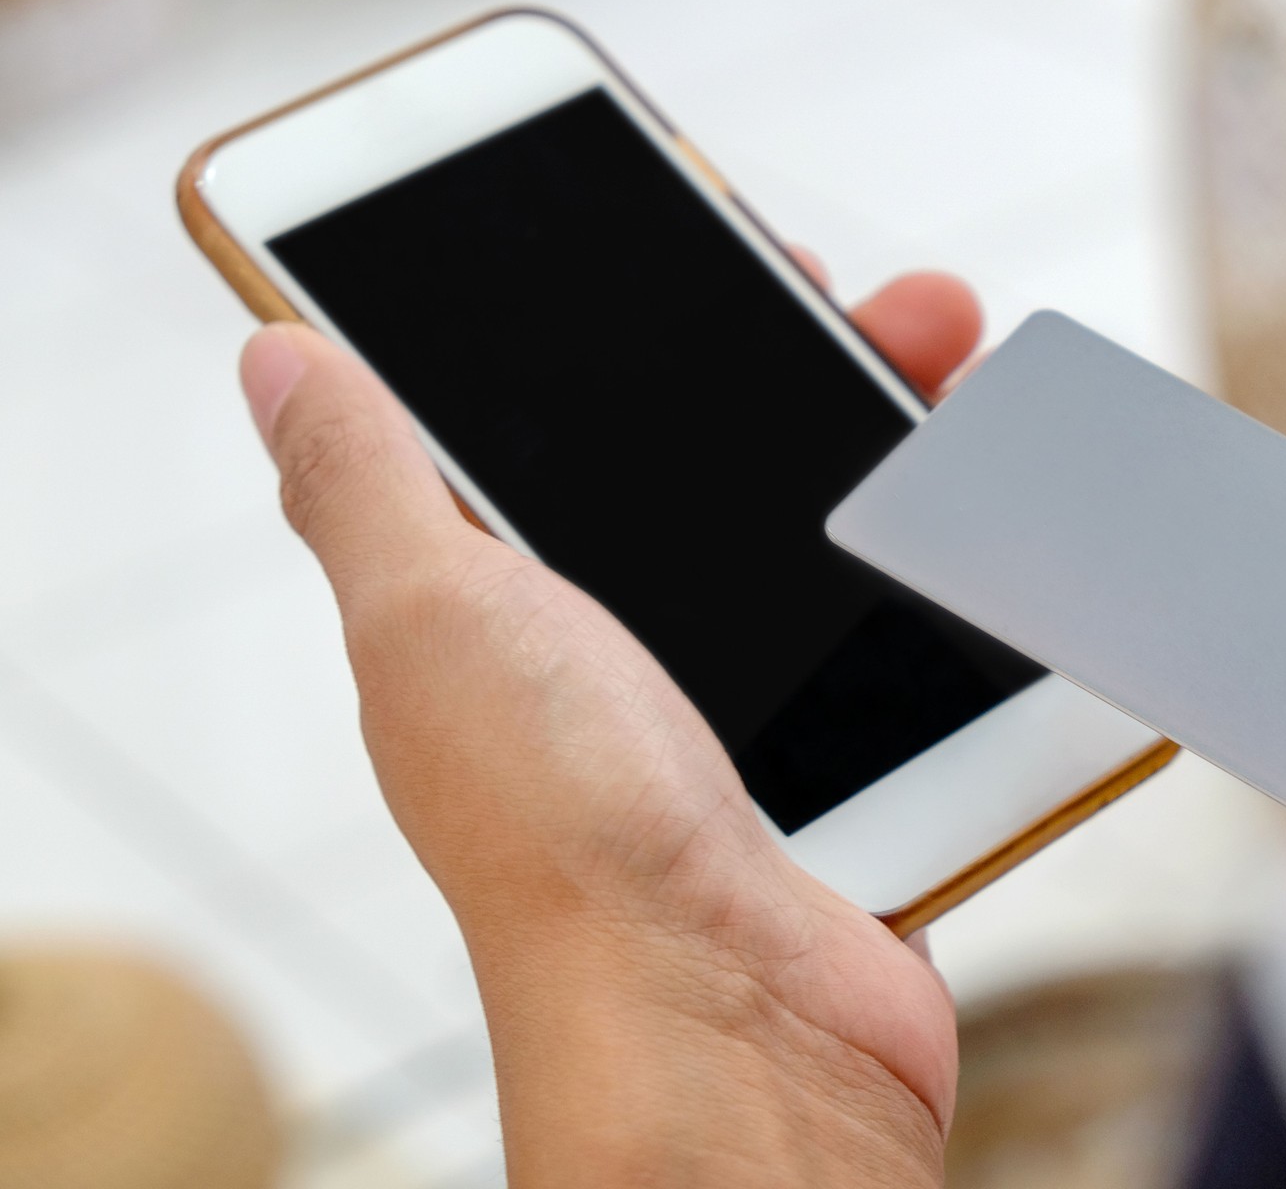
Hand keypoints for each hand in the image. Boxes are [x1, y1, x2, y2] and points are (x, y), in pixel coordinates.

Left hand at [238, 267, 981, 1186]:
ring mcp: (748, 721)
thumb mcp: (435, 617)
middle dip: (820, 373)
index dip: (657, 334)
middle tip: (900, 311)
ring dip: (909, 461)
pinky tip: (1007, 520)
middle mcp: (628, 663)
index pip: (582, 434)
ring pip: (842, 554)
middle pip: (735, 475)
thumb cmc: (563, 836)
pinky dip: (962, 585)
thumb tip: (277, 360)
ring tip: (974, 384)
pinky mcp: (853, 776)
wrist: (732, 1027)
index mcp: (516, 615)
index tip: (733, 258)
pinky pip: (915, 654)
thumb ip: (369, 484)